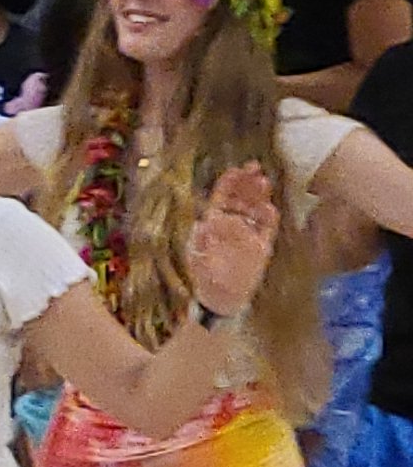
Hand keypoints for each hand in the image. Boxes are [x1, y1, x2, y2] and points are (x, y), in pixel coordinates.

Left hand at [184, 163, 278, 319]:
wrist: (220, 299)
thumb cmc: (203, 276)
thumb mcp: (196, 256)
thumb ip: (201, 239)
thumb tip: (207, 221)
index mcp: (213, 223)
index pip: (222, 197)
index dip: (229, 183)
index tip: (236, 170)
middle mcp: (232, 225)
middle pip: (241, 198)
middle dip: (247, 182)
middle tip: (255, 168)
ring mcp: (248, 234)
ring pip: (256, 209)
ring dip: (260, 196)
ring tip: (264, 182)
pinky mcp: (262, 246)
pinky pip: (267, 229)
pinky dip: (269, 218)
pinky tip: (269, 208)